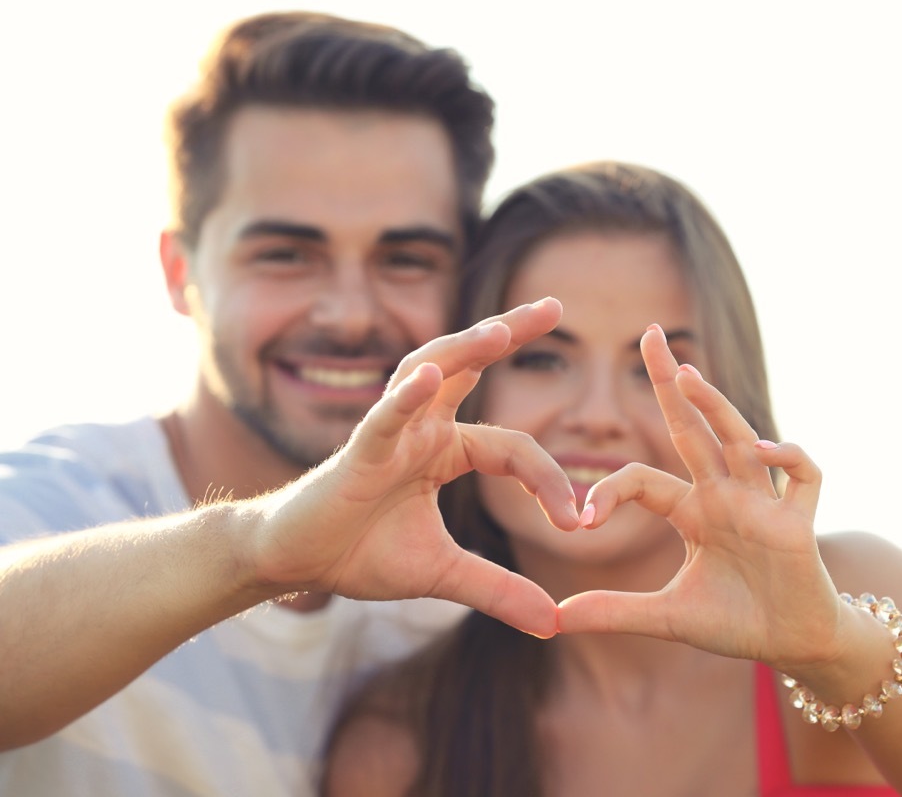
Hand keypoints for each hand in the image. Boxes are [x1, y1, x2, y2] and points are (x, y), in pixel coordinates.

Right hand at [249, 299, 576, 638]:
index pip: (514, 448)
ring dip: (464, 349)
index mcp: (445, 450)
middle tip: (554, 304)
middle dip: (509, 332)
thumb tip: (554, 624)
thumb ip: (499, 591)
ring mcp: (389, 435)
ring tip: (503, 329)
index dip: (550, 482)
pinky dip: (404, 399)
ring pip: (429, 376)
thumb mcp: (445, 575)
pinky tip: (428, 379)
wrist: (295, 564)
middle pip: (469, 369)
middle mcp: (421, 430)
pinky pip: (383, 420)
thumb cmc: (361, 553)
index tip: (579, 524)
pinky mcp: (355, 454)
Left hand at [557, 324, 844, 669]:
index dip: (611, 492)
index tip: (584, 522)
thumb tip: (555, 619)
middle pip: (696, 428)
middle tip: (649, 334)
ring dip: (718, 408)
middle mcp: (726, 496)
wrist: (795, 644)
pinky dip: (789, 457)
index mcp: (694, 512)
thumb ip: (617, 612)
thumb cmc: (737, 622)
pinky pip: (804, 475)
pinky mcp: (800, 522)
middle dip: (673, 383)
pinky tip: (763, 450)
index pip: (645, 479)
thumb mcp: (670, 618)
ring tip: (690, 376)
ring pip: (742, 440)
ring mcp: (764, 504)